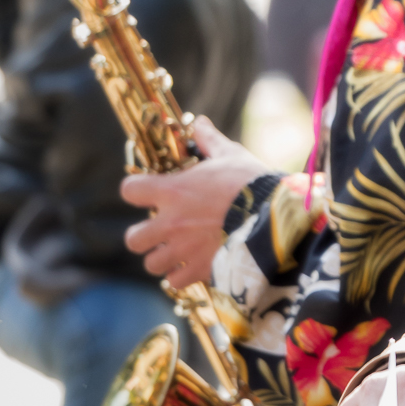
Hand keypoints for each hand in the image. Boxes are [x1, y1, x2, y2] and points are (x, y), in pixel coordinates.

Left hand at [120, 116, 267, 290]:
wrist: (275, 219)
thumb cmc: (252, 184)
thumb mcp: (231, 156)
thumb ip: (209, 141)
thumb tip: (198, 123)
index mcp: (171, 191)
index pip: (130, 190)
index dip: (136, 190)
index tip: (147, 191)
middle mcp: (170, 223)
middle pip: (133, 238)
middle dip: (144, 235)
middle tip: (162, 230)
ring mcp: (183, 250)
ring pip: (152, 264)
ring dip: (162, 258)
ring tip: (178, 252)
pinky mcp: (200, 271)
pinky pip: (175, 282)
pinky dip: (182, 276)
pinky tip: (194, 267)